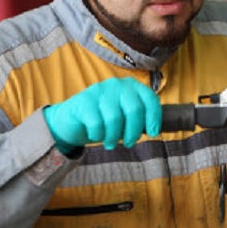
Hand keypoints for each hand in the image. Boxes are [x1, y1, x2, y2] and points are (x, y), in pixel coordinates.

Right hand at [43, 77, 160, 153]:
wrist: (72, 119)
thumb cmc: (104, 119)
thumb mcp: (124, 115)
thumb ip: (139, 117)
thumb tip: (154, 129)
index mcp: (132, 86)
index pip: (150, 99)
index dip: (154, 118)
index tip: (152, 133)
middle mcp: (117, 84)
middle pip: (135, 110)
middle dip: (134, 132)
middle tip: (129, 143)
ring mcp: (100, 90)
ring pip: (115, 119)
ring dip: (114, 137)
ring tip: (111, 142)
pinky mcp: (84, 101)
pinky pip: (97, 124)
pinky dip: (98, 135)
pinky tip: (96, 135)